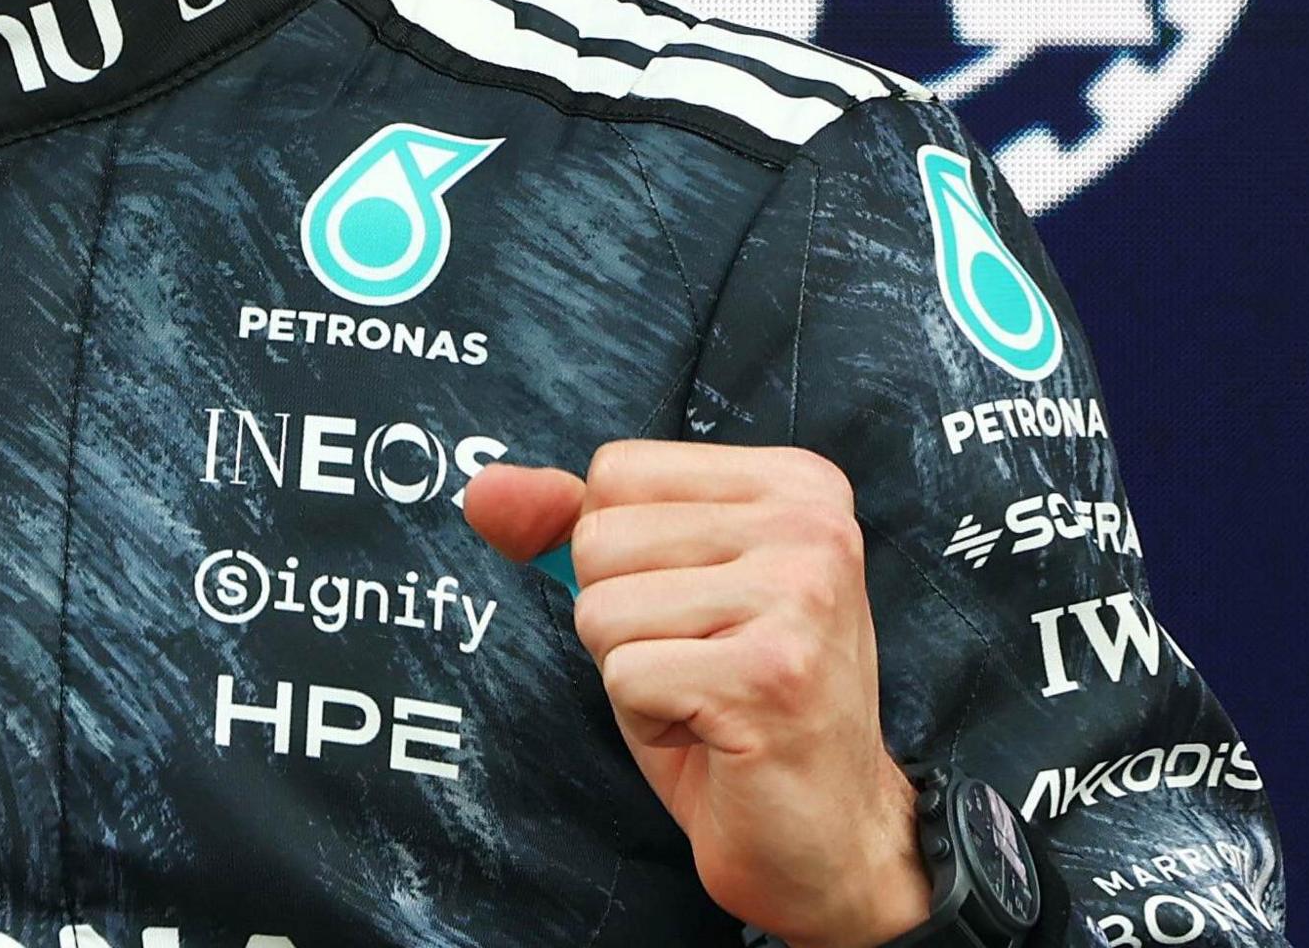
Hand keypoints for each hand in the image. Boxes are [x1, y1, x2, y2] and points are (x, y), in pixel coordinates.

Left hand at [463, 444, 931, 947]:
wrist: (825, 836)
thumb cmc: (732, 707)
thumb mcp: (651, 592)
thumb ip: (569, 526)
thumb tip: (483, 488)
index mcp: (795, 482)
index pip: (616, 472)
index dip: (621, 558)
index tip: (698, 609)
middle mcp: (811, 524)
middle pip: (600, 538)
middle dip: (620, 619)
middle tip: (703, 665)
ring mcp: (799, 596)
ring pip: (602, 609)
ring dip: (632, 673)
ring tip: (707, 698)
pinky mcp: (770, 675)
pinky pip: (623, 676)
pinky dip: (647, 720)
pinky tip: (713, 736)